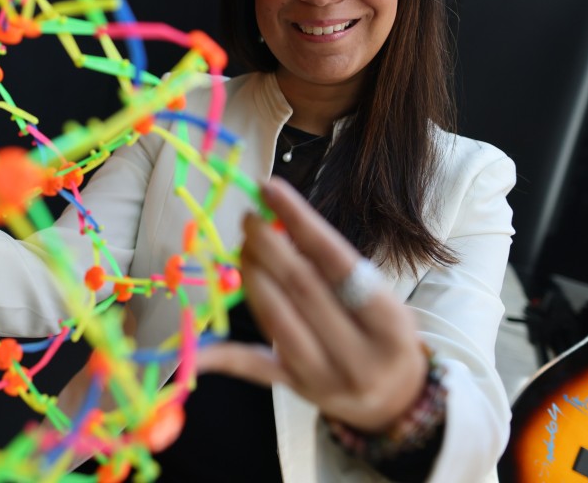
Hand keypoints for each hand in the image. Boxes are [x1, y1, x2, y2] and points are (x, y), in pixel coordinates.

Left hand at [196, 177, 426, 432]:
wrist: (395, 398)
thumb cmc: (382, 333)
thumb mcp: (380, 299)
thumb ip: (335, 267)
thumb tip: (280, 219)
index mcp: (390, 325)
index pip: (337, 262)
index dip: (299, 220)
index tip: (270, 189)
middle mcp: (359, 355)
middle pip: (302, 287)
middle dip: (268, 245)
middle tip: (249, 218)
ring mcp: (324, 377)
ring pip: (275, 319)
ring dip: (251, 275)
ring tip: (243, 247)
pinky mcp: (295, 389)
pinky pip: (252, 367)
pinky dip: (220, 354)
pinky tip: (192, 343)